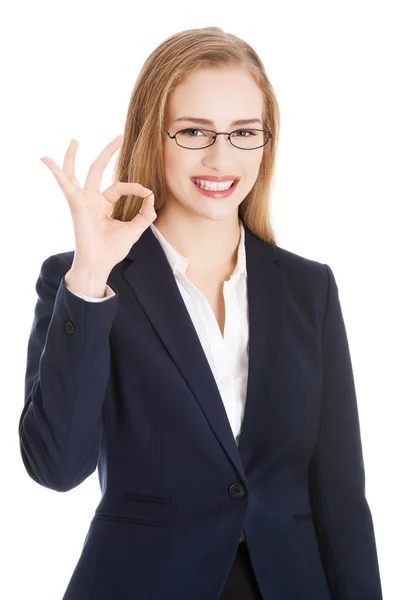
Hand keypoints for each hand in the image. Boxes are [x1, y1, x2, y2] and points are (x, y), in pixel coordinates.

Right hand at [40, 135, 156, 273]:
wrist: (100, 264)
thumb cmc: (112, 250)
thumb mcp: (135, 228)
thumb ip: (145, 213)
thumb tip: (151, 195)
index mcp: (103, 205)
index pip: (120, 187)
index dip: (135, 187)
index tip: (147, 192)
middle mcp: (91, 200)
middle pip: (97, 170)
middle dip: (108, 153)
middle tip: (119, 137)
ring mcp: (81, 201)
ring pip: (76, 173)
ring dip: (73, 156)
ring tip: (75, 139)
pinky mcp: (75, 204)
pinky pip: (64, 184)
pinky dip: (55, 171)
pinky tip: (45, 159)